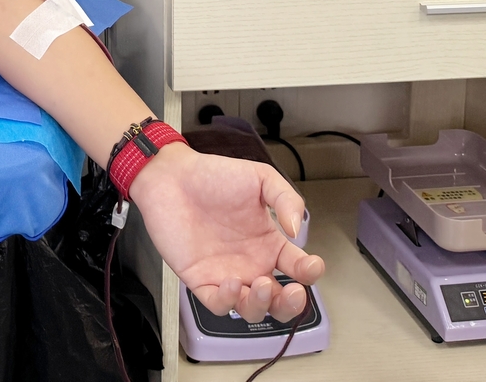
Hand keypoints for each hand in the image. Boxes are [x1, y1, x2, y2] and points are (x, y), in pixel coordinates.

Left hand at [130, 143, 325, 322]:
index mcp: (268, 243)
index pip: (298, 269)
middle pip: (279, 301)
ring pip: (251, 309)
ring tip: (261, 284)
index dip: (310, 272)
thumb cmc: (213, 176)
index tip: (312, 265)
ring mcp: (227, 274)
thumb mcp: (260, 178)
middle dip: (291, 305)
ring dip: (262, 305)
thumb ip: (286, 199)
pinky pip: (219, 305)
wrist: (173, 176)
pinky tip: (232, 282)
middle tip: (293, 292)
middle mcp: (251, 263)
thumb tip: (297, 230)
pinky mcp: (200, 280)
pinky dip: (229, 302)